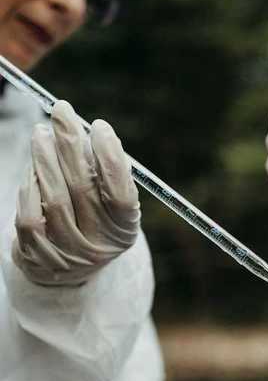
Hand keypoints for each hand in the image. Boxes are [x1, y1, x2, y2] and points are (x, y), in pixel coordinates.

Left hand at [12, 100, 139, 285]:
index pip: (121, 193)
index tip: (100, 126)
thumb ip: (105, 174)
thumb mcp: (109, 204)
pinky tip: (33, 169)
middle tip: (62, 111)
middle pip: (84, 189)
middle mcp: (100, 245)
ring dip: (45, 159)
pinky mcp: (40, 257)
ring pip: (54, 199)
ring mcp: (69, 254)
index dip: (111, 159)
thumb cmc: (92, 222)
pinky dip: (30, 186)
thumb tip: (92, 133)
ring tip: (41, 133)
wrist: (68, 269)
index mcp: (124, 230)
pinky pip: (30, 215)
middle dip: (71, 144)